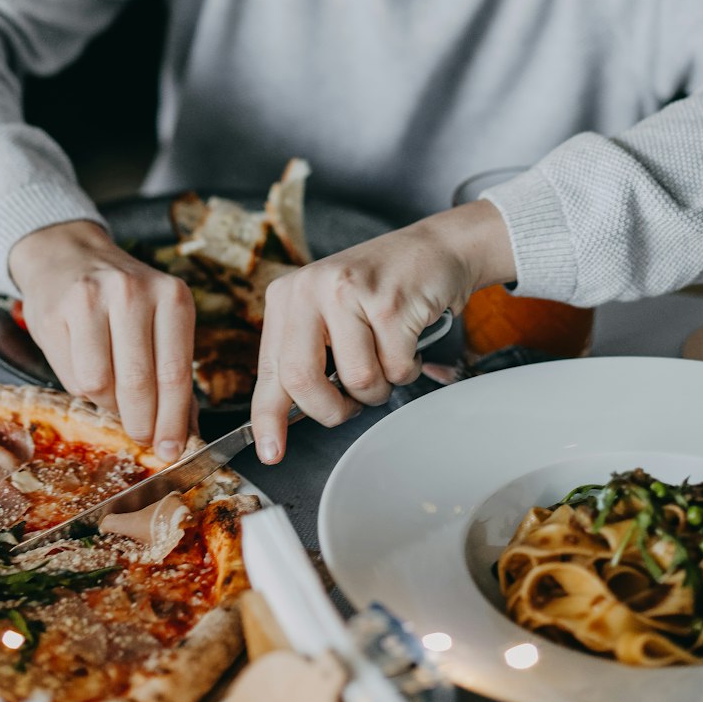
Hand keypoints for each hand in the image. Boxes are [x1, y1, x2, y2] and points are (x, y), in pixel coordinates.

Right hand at [8, 220, 194, 460]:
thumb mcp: (158, 320)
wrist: (67, 255)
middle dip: (142, 424)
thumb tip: (186, 431)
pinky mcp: (56, 312)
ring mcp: (91, 299)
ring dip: (108, 406)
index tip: (172, 449)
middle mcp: (133, 292)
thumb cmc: (120, 300)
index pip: (175, 372)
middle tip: (142, 438)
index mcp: (171, 296)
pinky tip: (89, 375)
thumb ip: (171, 370)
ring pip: (100, 384)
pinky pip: (71, 375)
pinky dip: (82, 390)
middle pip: (139, 383)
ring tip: (113, 398)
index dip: (173, 420)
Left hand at [250, 199, 513, 462]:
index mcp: (287, 295)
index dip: (268, 418)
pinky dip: (407, 367)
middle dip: (332, 410)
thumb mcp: (328, 315)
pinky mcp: (390, 302)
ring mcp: (349, 292)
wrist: (434, 249)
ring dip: (379, 386)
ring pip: (357, 380)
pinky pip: (396, 368)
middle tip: (350, 406)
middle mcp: (310, 288)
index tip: (270, 452)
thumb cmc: (380, 290)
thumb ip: (305, 358)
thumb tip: (282, 422)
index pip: (269, 369)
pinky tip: (408, 339)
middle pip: (302, 380)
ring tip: (386, 355)